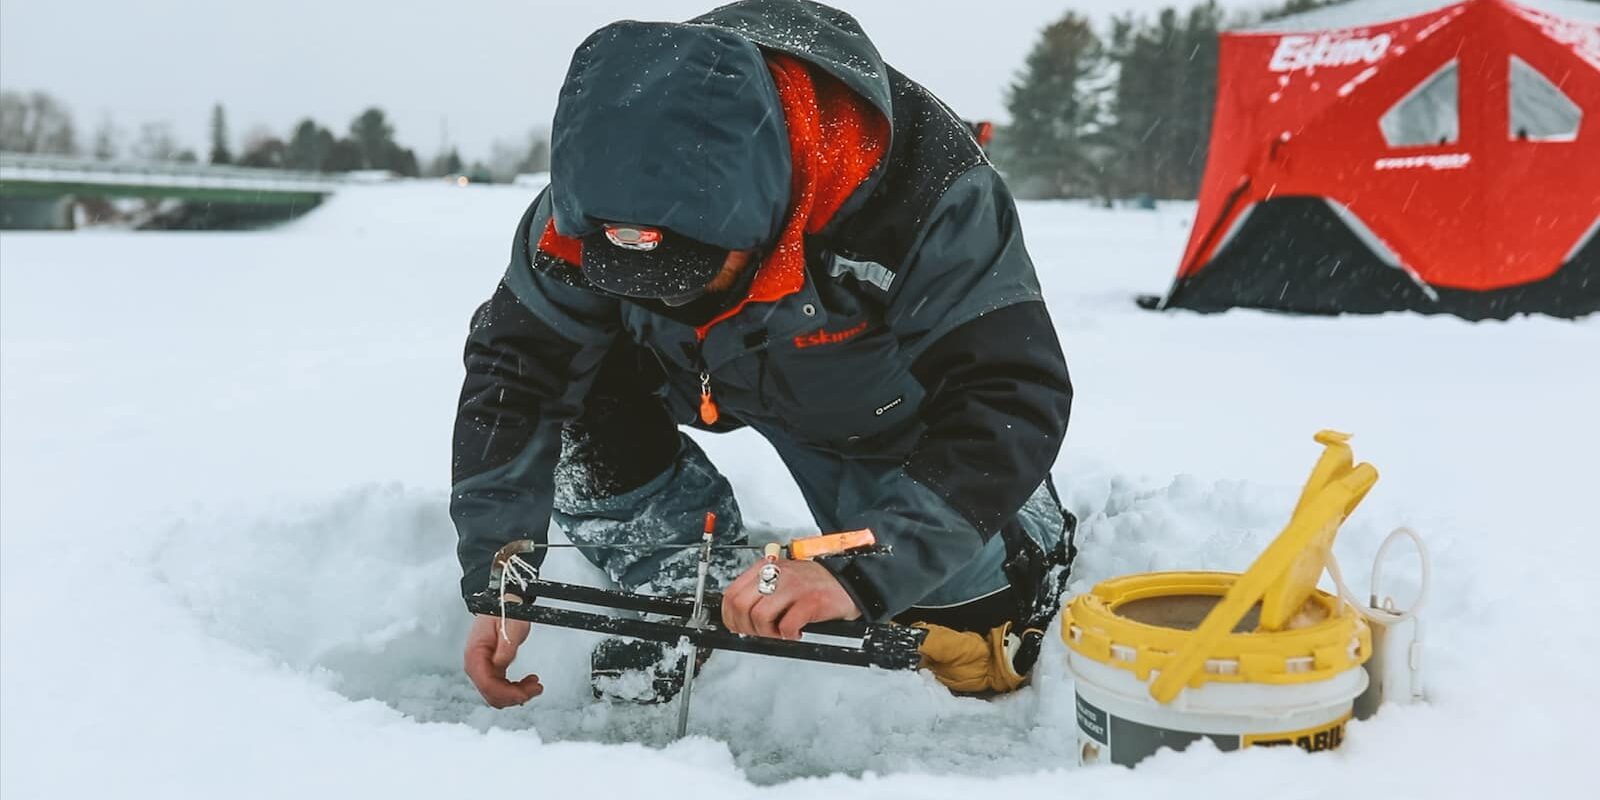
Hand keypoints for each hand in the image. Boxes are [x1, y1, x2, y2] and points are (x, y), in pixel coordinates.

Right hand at [463, 614, 542, 706]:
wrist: (503, 605)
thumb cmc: (505, 612)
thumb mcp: (510, 626)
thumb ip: (505, 646)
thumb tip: (500, 664)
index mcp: (475, 654)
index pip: (486, 684)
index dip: (506, 694)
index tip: (524, 694)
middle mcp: (475, 664)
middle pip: (491, 694)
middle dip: (514, 696)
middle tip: (535, 688)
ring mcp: (482, 668)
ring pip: (496, 694)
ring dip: (516, 694)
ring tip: (534, 685)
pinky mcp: (491, 670)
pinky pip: (500, 687)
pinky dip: (514, 689)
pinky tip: (527, 683)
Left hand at [720, 558, 860, 639]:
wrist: (848, 582)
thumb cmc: (814, 585)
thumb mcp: (782, 579)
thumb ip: (761, 593)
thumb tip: (739, 618)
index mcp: (766, 568)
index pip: (732, 593)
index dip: (730, 616)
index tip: (737, 627)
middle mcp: (778, 574)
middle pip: (741, 605)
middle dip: (746, 627)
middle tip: (760, 633)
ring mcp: (794, 587)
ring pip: (760, 616)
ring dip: (767, 632)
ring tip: (780, 632)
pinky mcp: (810, 601)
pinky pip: (786, 625)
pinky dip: (788, 635)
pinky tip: (796, 631)